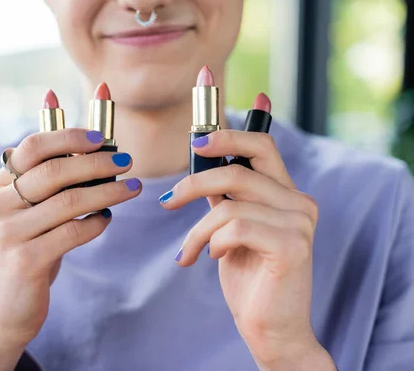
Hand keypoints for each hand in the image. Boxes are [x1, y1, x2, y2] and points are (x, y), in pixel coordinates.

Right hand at [0, 129, 140, 370]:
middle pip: (54, 171)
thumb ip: (50, 183)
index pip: (32, 148)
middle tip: (127, 161)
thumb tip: (94, 148)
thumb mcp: (29, 214)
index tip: (101, 137)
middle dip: (97, 162)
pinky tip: (106, 219)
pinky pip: (73, 232)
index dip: (69, 137)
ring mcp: (8, 234)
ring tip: (132, 187)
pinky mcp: (25, 261)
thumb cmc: (27, 251)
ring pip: (69, 201)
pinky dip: (97, 222)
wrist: (4, 309)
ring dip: (108, 191)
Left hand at [160, 129, 334, 369]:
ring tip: (187, 252)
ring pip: (229, 206)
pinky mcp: (292, 246)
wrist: (271, 330)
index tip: (197, 141)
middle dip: (193, 184)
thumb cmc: (251, 279)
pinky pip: (235, 228)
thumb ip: (226, 197)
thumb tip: (204, 159)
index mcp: (285, 194)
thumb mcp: (232, 229)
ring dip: (197, 231)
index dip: (229, 136)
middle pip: (237, 172)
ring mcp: (300, 223)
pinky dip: (212, 242)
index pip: (262, 146)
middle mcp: (299, 203)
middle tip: (167, 202)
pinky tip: (212, 257)